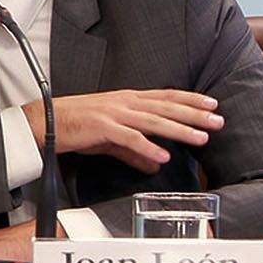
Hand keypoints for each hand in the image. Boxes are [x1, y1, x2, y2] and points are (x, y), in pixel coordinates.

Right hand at [25, 89, 221, 173]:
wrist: (44, 122)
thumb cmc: (75, 127)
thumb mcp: (110, 140)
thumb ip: (135, 152)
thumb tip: (156, 165)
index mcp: (127, 100)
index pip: (165, 96)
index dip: (190, 99)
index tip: (212, 104)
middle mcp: (124, 103)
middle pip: (166, 107)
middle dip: (194, 114)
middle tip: (218, 120)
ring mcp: (113, 114)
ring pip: (154, 121)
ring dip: (179, 130)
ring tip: (200, 138)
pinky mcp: (102, 128)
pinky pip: (129, 138)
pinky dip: (147, 147)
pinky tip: (163, 156)